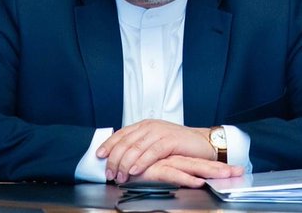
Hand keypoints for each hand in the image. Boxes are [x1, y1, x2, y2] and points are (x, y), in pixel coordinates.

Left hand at [96, 119, 215, 182]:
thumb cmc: (178, 145)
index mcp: (144, 125)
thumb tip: (118, 158)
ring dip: (125, 164)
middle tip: (110, 173)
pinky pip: (151, 152)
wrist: (202, 143)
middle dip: (115, 160)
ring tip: (120, 176)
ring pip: (136, 148)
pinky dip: (141, 162)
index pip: (121, 134)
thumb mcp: (154, 142)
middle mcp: (150, 126)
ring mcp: (160, 132)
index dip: (108, 145)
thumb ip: (139, 146)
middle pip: (125, 142)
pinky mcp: (170, 140)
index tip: (99, 156)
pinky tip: (134, 170)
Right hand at [136, 155, 242, 187]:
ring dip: (211, 171)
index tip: (236, 171)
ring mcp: (166, 162)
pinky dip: (186, 178)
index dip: (217, 167)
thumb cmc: (137, 166)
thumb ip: (171, 171)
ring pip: (192, 167)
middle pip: (200, 163)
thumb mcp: (158, 169)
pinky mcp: (156, 169)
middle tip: (239, 171)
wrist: (120, 161)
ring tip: (228, 175)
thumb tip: (189, 176)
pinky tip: (198, 182)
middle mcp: (174, 159)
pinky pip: (173, 174)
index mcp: (176, 158)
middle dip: (220, 168)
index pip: (200, 162)